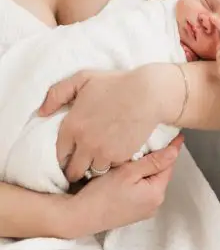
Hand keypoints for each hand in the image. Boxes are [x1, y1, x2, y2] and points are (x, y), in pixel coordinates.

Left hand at [39, 67, 170, 182]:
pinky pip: (111, 167)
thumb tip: (41, 112)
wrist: (148, 94)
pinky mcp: (120, 156)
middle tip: (82, 165)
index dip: (64, 158)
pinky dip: (113, 163)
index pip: (59, 155)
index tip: (70, 157)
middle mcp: (84, 143)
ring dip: (95, 167)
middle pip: (74, 171)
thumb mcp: (83, 79)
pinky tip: (116, 153)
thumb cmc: (116, 83)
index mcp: (71, 126)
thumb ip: (57, 93)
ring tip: (100, 159)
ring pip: (93, 171)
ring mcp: (102, 152)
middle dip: (76, 169)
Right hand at [66, 137, 183, 237]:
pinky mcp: (133, 212)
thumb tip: (175, 151)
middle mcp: (154, 204)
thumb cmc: (101, 194)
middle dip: (157, 158)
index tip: (176, 134)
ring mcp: (144, 210)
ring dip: (146, 168)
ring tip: (138, 153)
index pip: (168, 165)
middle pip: (160, 174)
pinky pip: (142, 190)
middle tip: (152, 140)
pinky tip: (128, 171)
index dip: (169, 149)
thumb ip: (153, 162)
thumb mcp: (128, 173)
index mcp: (156, 194)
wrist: (79, 217)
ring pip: (150, 181)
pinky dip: (138, 179)